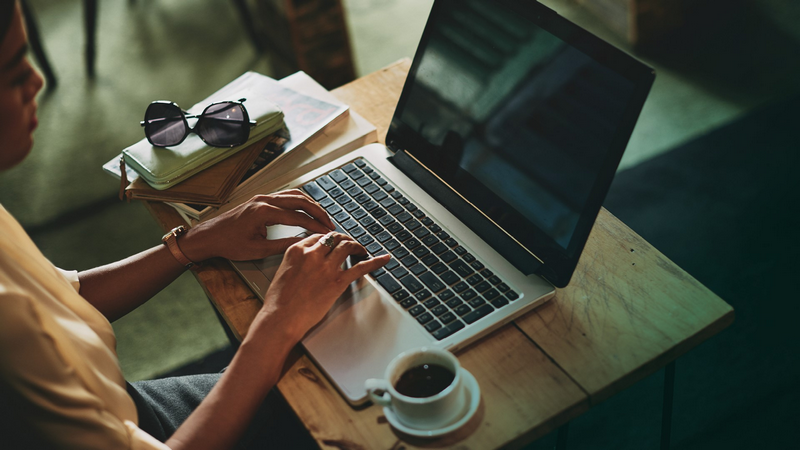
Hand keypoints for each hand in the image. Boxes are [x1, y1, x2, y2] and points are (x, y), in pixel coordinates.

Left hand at [180, 190, 335, 261]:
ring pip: (294, 195)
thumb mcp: (258, 250)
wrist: (209, 236)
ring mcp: (262, 197)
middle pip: (300, 201)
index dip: (315, 226)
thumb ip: (284, 245)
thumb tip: (304, 243)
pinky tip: (307, 209)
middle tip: (330, 224)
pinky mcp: (261, 199)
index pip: (298, 217)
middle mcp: (264, 200)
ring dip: (310, 205)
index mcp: (263, 212)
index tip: (327, 233)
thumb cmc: (228, 243)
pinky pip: (286, 196)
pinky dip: (300, 201)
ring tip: (322, 217)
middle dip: (318, 212)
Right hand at [258, 232, 390, 339]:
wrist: (281, 318)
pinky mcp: (338, 281)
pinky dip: (375, 261)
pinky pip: (361, 267)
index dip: (328, 239)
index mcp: (297, 250)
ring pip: (347, 246)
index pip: (317, 237)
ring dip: (357, 246)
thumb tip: (306, 263)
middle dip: (344, 239)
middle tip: (349, 243)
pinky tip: (383, 259)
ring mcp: (327, 267)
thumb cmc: (278, 301)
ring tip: (361, 250)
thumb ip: (296, 262)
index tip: (333, 243)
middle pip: (334, 238)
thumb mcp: (283, 272)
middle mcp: (313, 254)